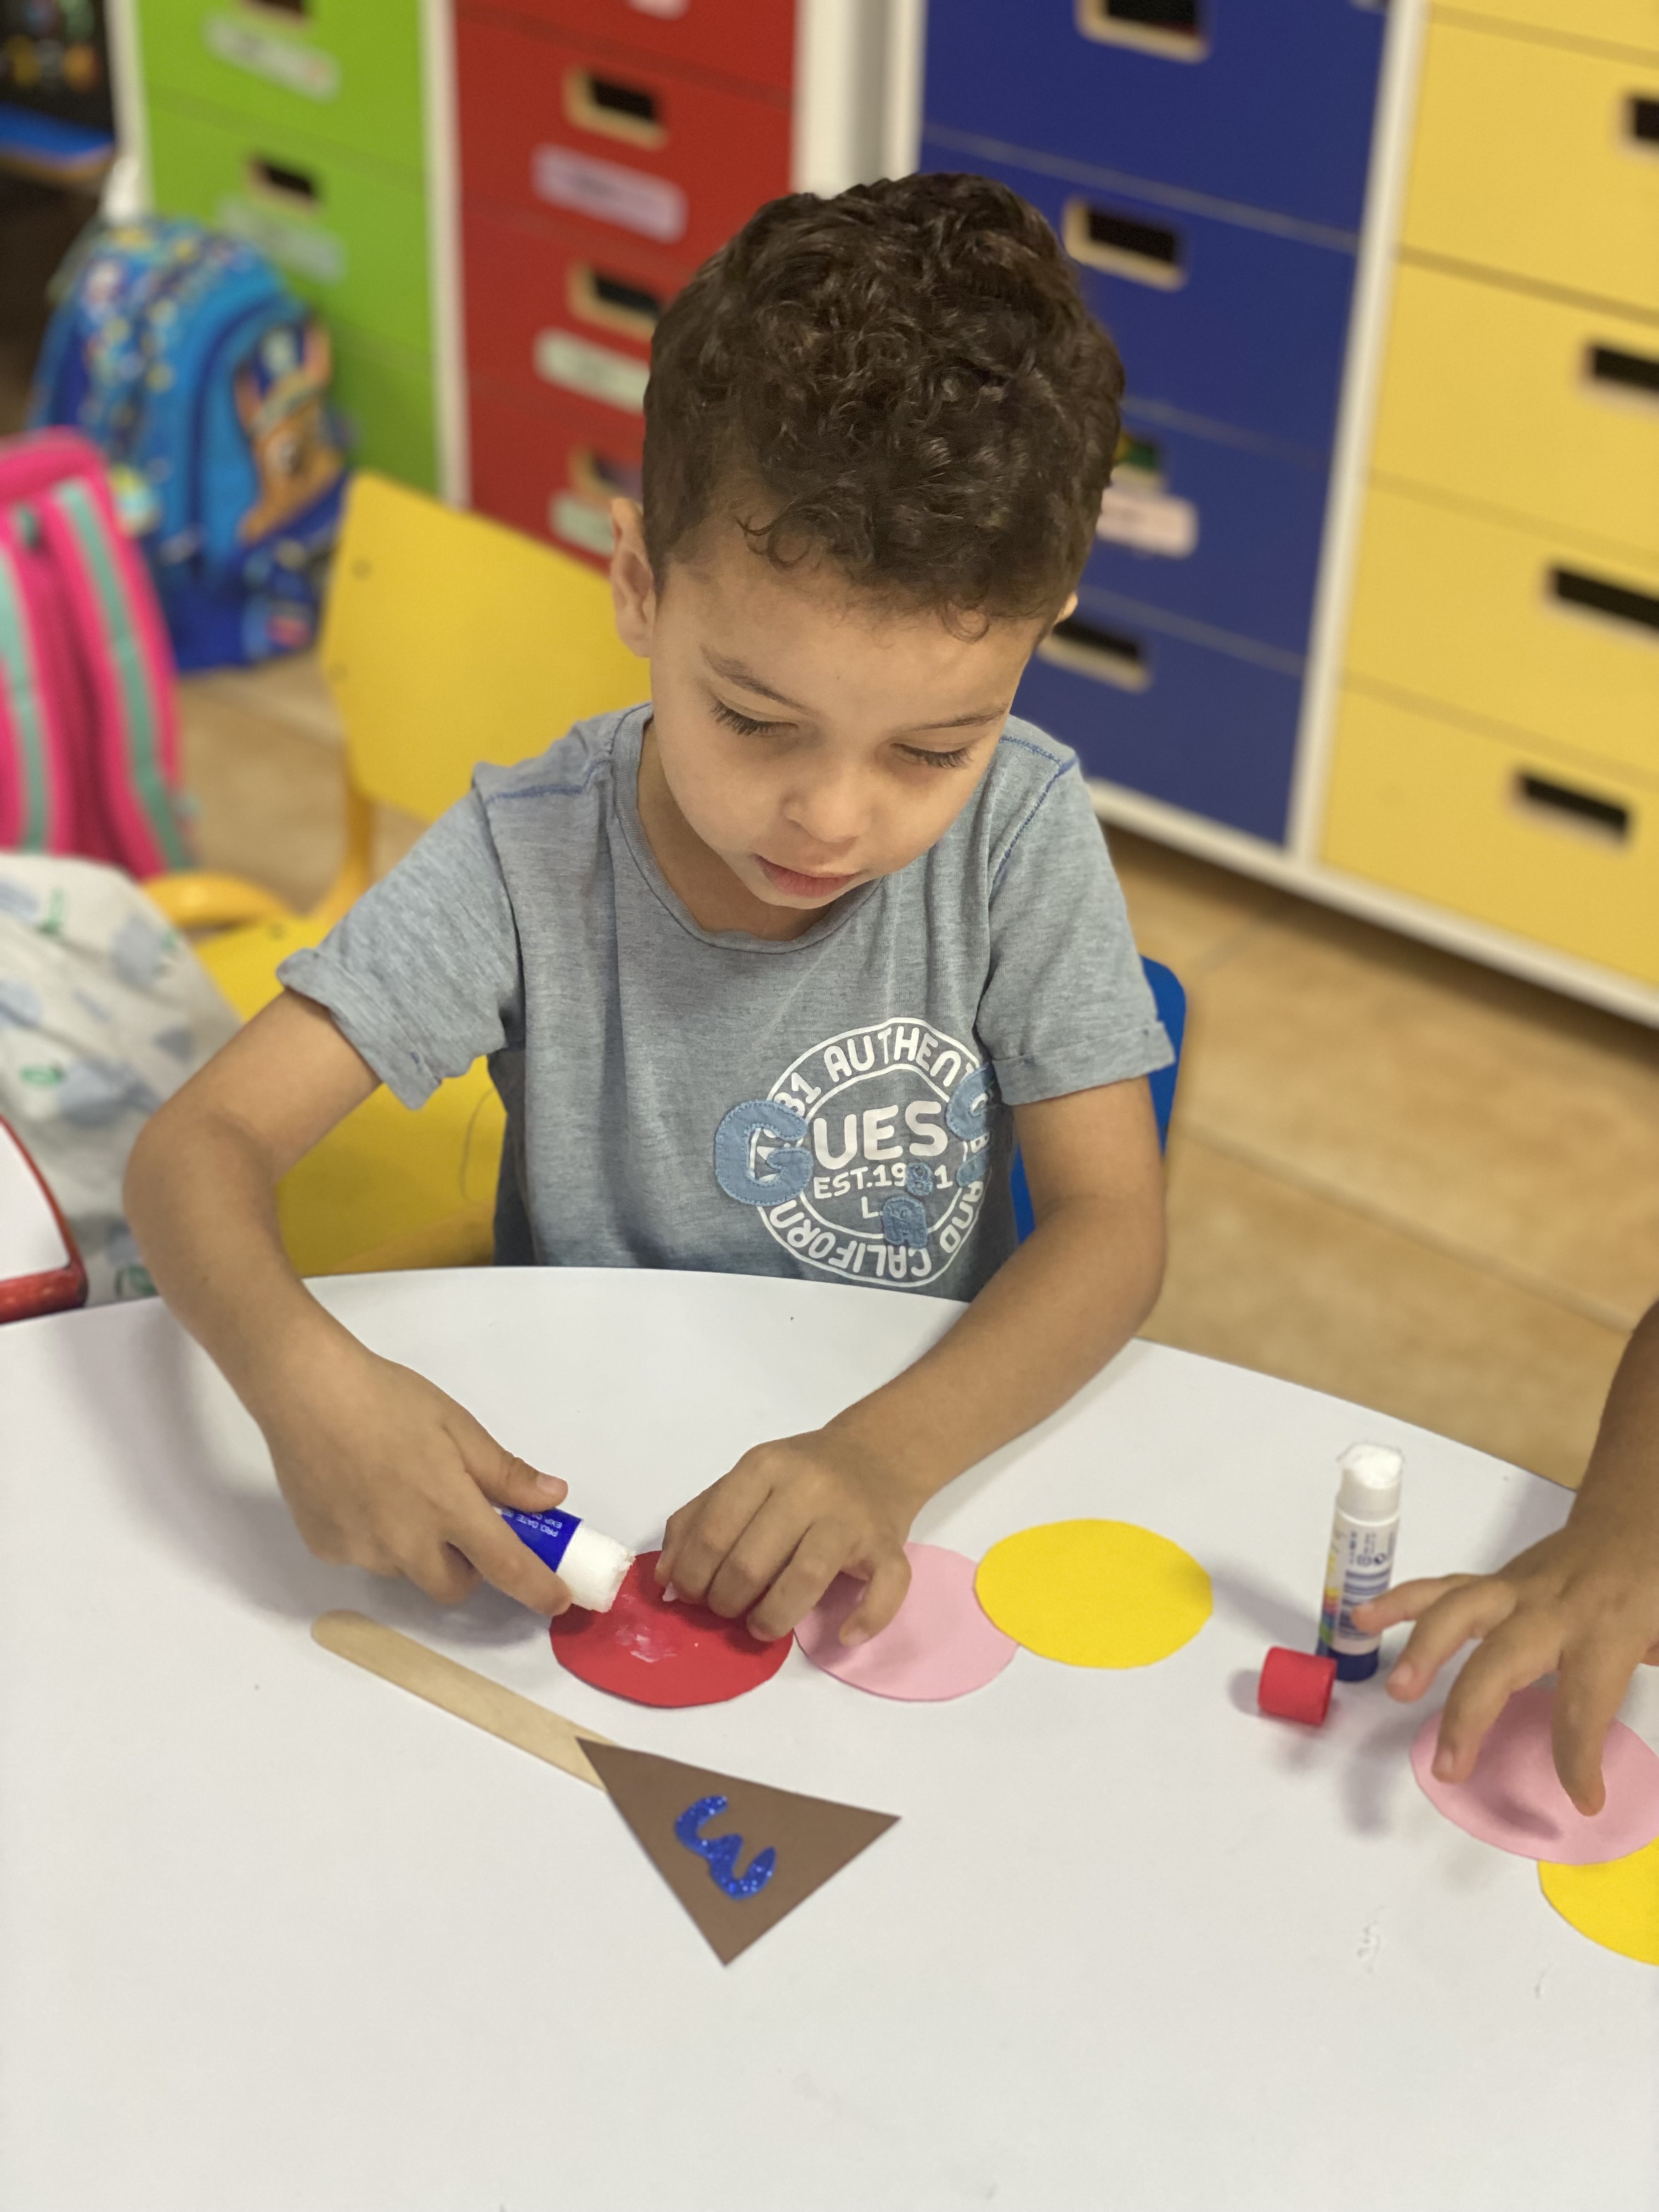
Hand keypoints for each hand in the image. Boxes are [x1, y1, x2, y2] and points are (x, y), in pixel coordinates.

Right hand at [259, 1330, 574, 1612]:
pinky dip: (375, 1537)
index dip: (537, 1590)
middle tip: (462, 1525)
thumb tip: (552, 1498)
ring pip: (406, 1570)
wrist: (305, 1391)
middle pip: (451, 1586)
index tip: (557, 1601)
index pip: (505, 1567)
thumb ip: (504, 1472)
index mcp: (447, 1508)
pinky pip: (365, 1556)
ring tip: (397, 1491)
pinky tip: (359, 1492)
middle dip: (468, 1567)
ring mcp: (361, 1551)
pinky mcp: (325, 1549)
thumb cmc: (387, 1400)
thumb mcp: (457, 1426)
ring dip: (418, 1549)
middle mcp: (405, 1543)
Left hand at [655, 1428, 921, 1643]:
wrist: (877, 1453)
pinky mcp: (890, 1543)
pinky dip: (866, 1618)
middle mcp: (807, 1488)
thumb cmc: (800, 1475)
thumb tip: (665, 1580)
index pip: (713, 1532)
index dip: (693, 1576)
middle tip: (725, 1610)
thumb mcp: (744, 1480)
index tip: (690, 1596)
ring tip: (760, 1626)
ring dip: (772, 1618)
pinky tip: (844, 1634)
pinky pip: (886, 1587)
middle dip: (725, 1602)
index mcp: (764, 1467)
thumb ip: (697, 1519)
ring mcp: (850, 1517)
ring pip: (806, 1578)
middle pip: (751, 1562)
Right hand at [1353, 1510, 1658, 1814]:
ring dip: (1422, 1650)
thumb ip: (1650, 1670)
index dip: (1579, 1757)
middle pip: (1501, 1661)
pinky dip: (1399, 1602)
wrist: (1635, 1520)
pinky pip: (1443, 1590)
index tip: (1581, 1797)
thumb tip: (1616, 1726)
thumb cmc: (1654, 1582)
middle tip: (1450, 1765)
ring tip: (1396, 1688)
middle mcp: (1552, 1609)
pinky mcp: (1496, 1582)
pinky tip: (1362, 1618)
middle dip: (1472, 1712)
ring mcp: (1517, 1590)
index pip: (1584, 1704)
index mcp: (1605, 1631)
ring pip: (1459, 1613)